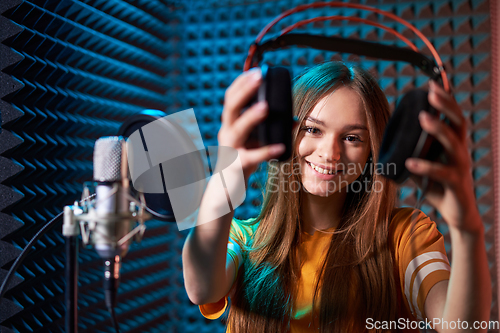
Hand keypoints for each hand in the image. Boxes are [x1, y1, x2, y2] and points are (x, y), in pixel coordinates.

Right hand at [217, 68, 285, 182]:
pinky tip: (280, 146)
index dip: (241, 83)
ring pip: (237, 129)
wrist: (228, 188)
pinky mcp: (237, 165)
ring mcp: (230, 149)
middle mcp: (227, 133)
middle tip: (259, 77)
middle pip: (230, 107)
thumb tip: (295, 119)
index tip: (257, 71)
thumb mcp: (255, 141)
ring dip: (251, 117)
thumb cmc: (243, 160)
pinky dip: (266, 151)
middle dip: (244, 91)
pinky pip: (252, 156)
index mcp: (230, 124)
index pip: (231, 98)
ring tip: (266, 107)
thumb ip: (271, 129)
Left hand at [405, 80, 481, 232]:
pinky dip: (425, 167)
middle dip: (446, 105)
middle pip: (458, 122)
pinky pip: (441, 173)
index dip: (445, 100)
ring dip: (438, 129)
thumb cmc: (438, 186)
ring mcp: (460, 167)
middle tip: (431, 92)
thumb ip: (410, 152)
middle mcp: (460, 151)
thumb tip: (385, 141)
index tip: (432, 83)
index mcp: (453, 143)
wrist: (457, 214)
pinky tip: (410, 163)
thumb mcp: (423, 164)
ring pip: (453, 144)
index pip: (452, 116)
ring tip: (423, 118)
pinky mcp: (456, 184)